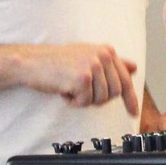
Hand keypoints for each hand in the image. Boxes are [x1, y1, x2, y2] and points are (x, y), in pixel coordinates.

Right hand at [22, 43, 139, 115]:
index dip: (131, 99)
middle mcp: (104, 55)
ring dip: (84, 100)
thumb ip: (111, 63)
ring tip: (70, 88)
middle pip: (114, 93)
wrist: (32, 62)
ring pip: (101, 99)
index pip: (125, 79)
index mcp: (107, 51)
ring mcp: (94, 65)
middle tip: (81, 92)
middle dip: (98, 98)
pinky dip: (73, 102)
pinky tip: (64, 90)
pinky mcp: (83, 78)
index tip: (134, 113)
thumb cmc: (58, 62)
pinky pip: (85, 102)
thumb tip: (133, 67)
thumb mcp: (88, 57)